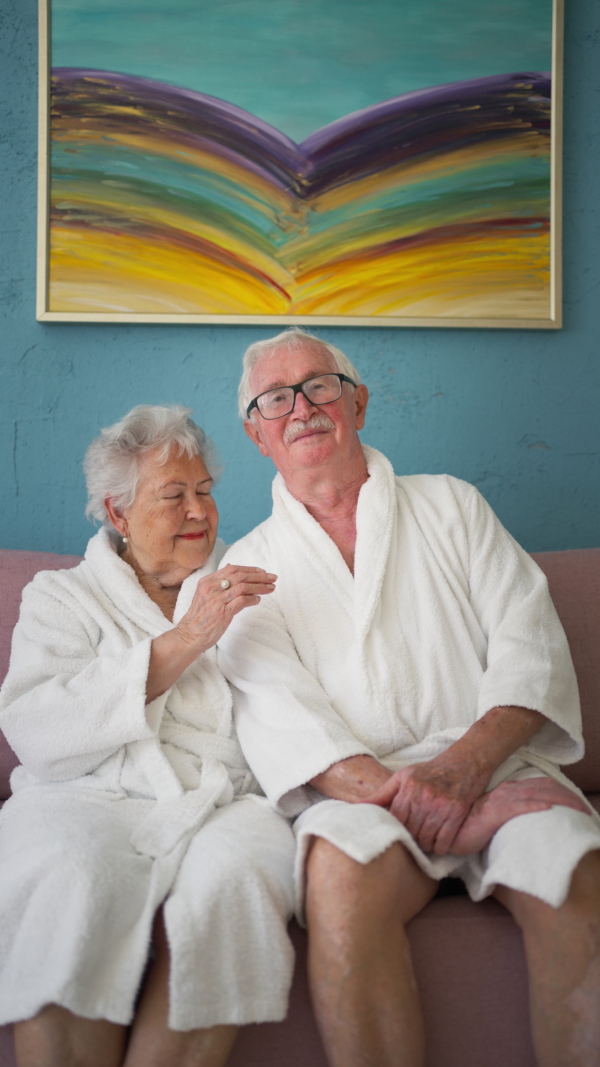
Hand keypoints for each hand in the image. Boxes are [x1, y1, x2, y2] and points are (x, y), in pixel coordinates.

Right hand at [175, 564, 276, 652]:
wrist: (190, 635)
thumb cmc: (199, 616)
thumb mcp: (204, 593)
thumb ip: (217, 581)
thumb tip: (230, 566)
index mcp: (207, 582)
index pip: (232, 569)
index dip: (250, 569)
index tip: (262, 571)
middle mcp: (212, 588)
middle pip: (240, 576)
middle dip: (259, 576)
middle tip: (273, 578)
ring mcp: (217, 600)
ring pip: (243, 587)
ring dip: (260, 587)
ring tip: (271, 588)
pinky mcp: (222, 613)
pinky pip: (242, 601)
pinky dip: (253, 599)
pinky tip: (258, 600)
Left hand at [364, 757, 489, 855]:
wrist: (464, 762)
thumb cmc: (431, 771)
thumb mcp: (403, 777)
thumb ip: (380, 794)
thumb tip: (355, 808)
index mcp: (408, 787)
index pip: (396, 820)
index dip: (397, 831)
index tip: (399, 836)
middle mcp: (424, 796)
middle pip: (411, 831)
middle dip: (412, 840)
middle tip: (413, 843)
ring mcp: (441, 805)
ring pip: (427, 839)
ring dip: (426, 846)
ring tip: (426, 844)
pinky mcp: (457, 812)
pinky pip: (445, 840)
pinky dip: (441, 847)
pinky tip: (439, 844)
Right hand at [449, 778, 589, 855]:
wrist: (447, 829)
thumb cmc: (467, 824)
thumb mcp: (491, 815)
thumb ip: (507, 811)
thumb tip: (528, 816)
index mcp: (508, 792)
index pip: (540, 786)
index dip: (562, 792)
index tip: (578, 803)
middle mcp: (507, 792)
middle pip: (544, 789)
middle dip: (569, 797)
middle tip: (587, 809)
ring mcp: (501, 801)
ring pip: (537, 795)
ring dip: (561, 800)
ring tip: (580, 810)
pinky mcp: (495, 813)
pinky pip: (520, 807)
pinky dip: (536, 805)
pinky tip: (550, 809)